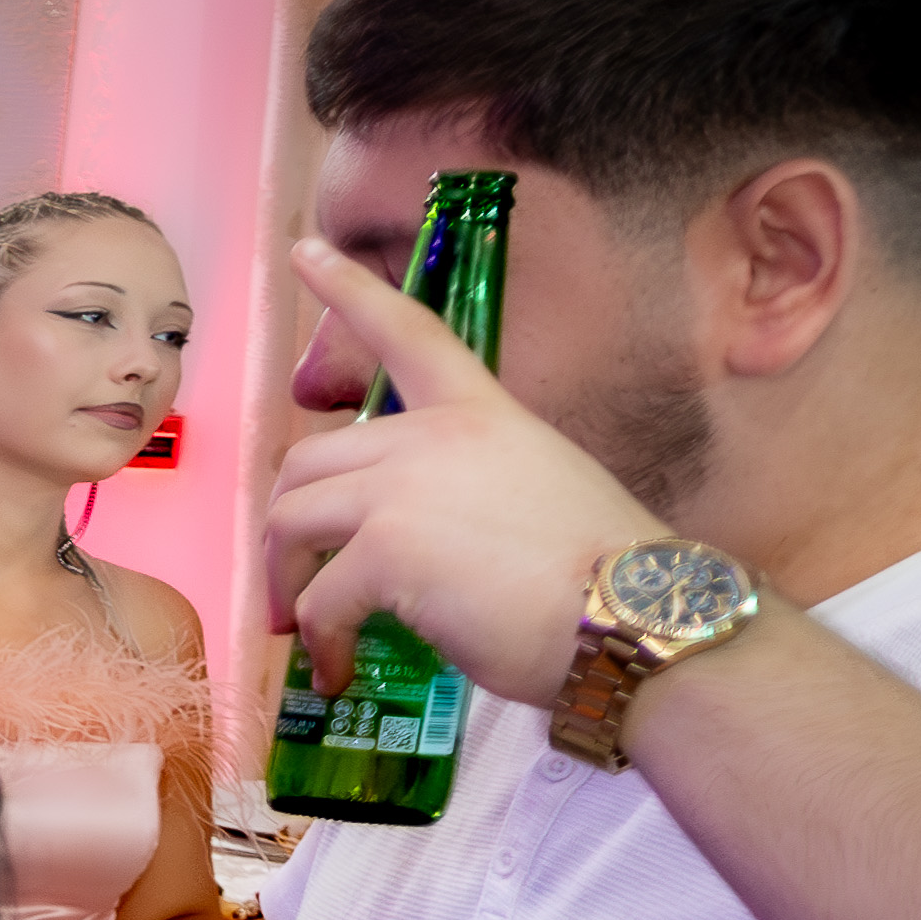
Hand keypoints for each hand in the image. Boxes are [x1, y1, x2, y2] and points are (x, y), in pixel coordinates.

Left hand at [262, 232, 668, 706]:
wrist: (634, 619)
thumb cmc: (600, 578)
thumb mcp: (538, 493)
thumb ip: (468, 489)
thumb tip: (422, 536)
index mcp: (483, 414)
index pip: (409, 332)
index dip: (351, 289)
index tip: (303, 249)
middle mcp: (436, 437)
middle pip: (309, 461)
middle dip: (288, 530)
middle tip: (297, 588)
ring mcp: (406, 486)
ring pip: (291, 521)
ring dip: (286, 581)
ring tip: (306, 630)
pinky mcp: (387, 548)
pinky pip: (317, 596)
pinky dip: (316, 639)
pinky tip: (334, 669)